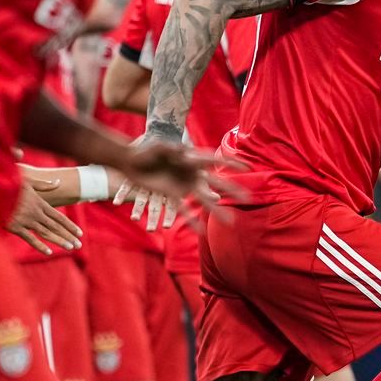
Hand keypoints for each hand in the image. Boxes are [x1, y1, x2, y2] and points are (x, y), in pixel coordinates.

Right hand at [7, 170, 81, 254]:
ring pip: (46, 233)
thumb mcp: (28, 181)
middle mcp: (36, 213)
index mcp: (40, 203)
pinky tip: (49, 252)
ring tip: (70, 248)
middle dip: (68, 236)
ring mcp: (26, 221)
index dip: (70, 226)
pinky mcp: (15, 227)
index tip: (80, 233)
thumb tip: (58, 182)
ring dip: (59, 241)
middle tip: (79, 245)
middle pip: (56, 227)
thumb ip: (44, 184)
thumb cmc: (10, 184)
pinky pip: (30, 238)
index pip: (59, 217)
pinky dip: (39, 246)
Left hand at [117, 133, 241, 230]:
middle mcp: (192, 174)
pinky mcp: (172, 196)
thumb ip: (170, 149)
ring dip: (217, 211)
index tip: (248, 167)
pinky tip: (201, 234)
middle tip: (249, 198)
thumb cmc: (146, 150)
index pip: (215, 161)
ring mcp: (183, 186)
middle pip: (216, 183)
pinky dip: (192, 222)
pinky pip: (184, 211)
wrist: (131, 161)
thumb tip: (180, 152)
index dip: (231, 163)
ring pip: (204, 201)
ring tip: (231, 223)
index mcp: (191, 159)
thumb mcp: (158, 146)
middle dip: (233, 190)